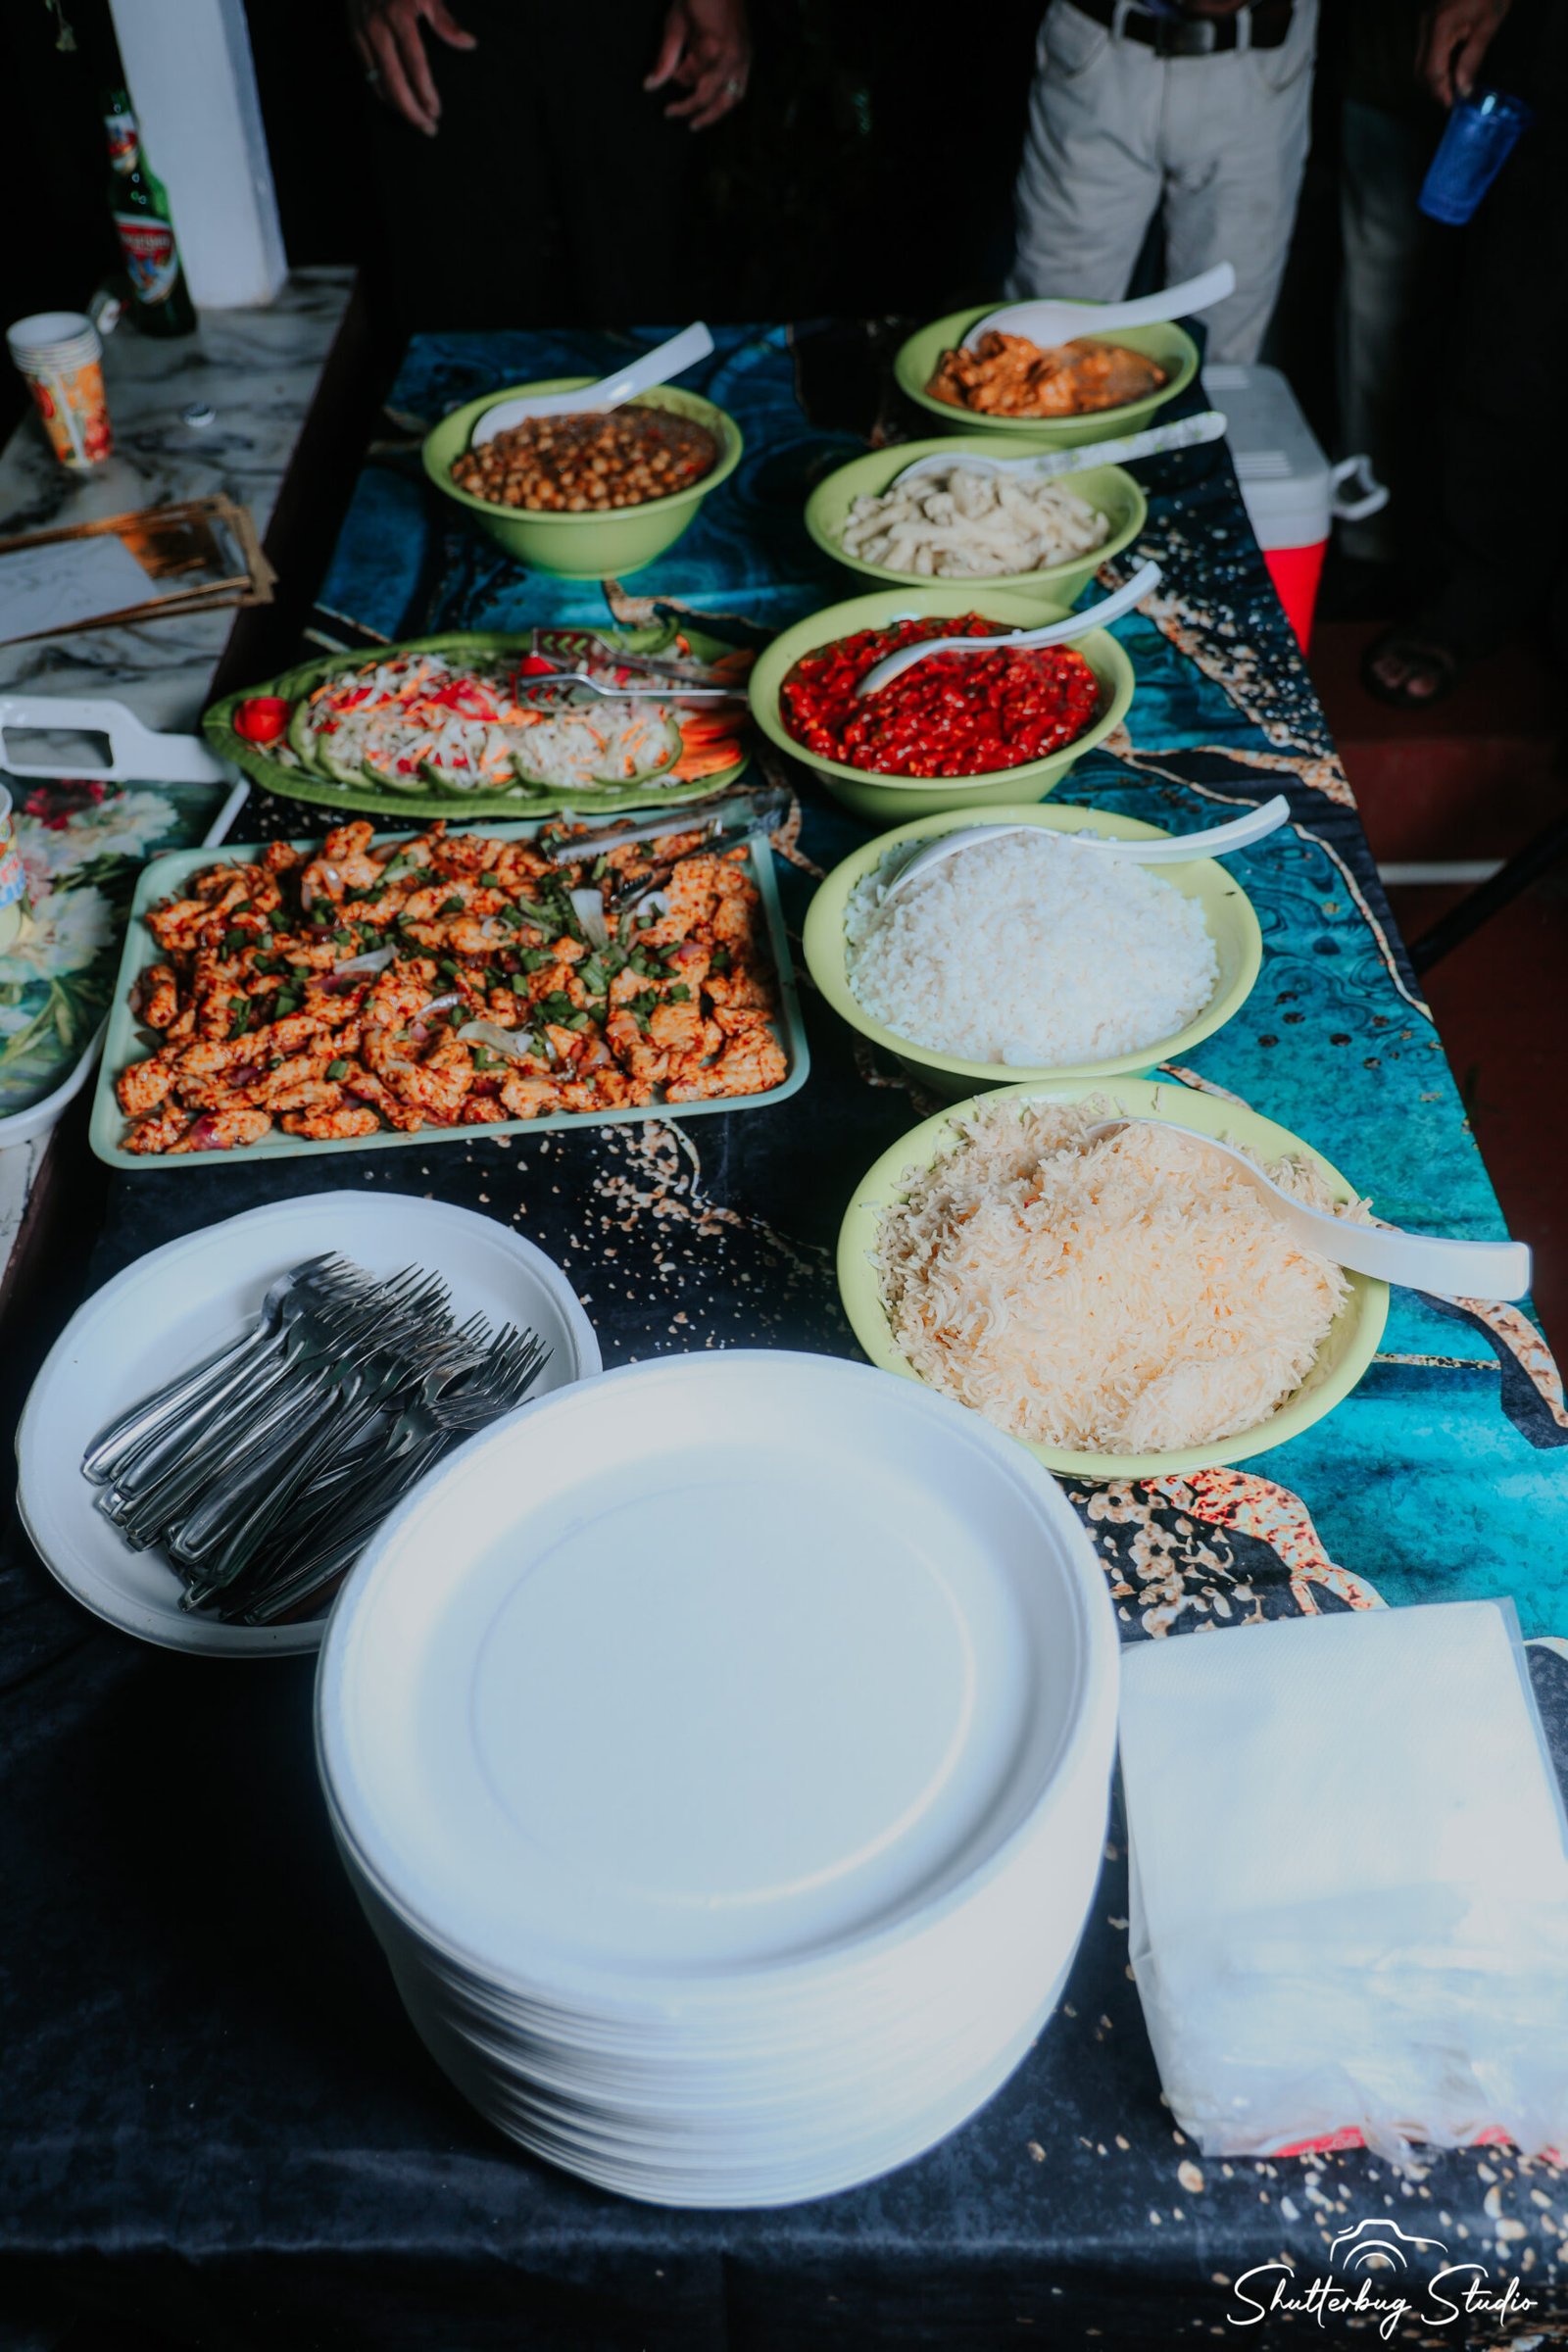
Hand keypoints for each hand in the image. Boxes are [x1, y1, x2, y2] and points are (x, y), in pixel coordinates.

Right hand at [347, 0, 475, 136]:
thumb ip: (445, 21)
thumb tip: (468, 44)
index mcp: (399, 17)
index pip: (415, 66)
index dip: (426, 92)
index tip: (437, 111)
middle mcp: (377, 28)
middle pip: (394, 82)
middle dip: (412, 110)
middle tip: (429, 129)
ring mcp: (361, 32)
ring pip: (377, 81)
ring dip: (397, 106)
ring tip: (416, 120)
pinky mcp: (352, 34)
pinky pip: (367, 71)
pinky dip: (381, 90)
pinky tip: (395, 101)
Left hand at [644, 0, 750, 131]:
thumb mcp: (675, 25)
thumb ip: (664, 61)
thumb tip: (650, 86)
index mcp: (713, 51)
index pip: (694, 86)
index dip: (680, 93)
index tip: (668, 98)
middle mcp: (732, 59)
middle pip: (713, 100)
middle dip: (694, 110)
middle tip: (677, 117)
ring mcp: (744, 57)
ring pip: (732, 98)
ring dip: (715, 113)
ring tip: (698, 122)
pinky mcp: (749, 53)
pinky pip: (741, 86)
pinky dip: (728, 97)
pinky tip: (716, 101)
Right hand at [1416, 0, 1510, 105]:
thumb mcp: (1487, 27)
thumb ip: (1472, 60)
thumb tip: (1463, 89)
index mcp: (1440, 28)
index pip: (1432, 73)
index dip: (1441, 92)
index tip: (1454, 104)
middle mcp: (1425, 26)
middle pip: (1420, 72)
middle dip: (1435, 89)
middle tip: (1454, 96)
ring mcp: (1423, 22)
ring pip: (1419, 63)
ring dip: (1434, 78)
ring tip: (1454, 83)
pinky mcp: (1427, 20)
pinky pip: (1424, 51)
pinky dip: (1435, 64)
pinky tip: (1451, 66)